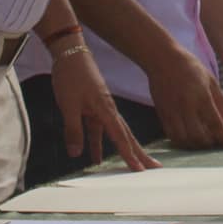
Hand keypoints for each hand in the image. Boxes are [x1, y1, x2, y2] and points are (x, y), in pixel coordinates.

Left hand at [52, 47, 160, 170]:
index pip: (120, 137)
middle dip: (139, 153)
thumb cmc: (71, 76)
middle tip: (154, 168)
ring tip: (132, 166)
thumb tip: (76, 154)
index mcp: (106, 109)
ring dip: (123, 149)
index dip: (129, 155)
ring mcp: (101, 109)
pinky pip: (98, 131)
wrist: (70, 53)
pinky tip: (94, 157)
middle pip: (127, 136)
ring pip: (116, 134)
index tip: (140, 171)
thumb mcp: (68, 104)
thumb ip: (73, 129)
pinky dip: (98, 144)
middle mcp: (108, 110)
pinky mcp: (92, 108)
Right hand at [146, 47, 222, 149]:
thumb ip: (220, 100)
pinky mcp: (162, 113)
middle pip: (199, 136)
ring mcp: (172, 111)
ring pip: (184, 139)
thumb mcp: (210, 79)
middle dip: (209, 144)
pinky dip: (181, 141)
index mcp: (202, 96)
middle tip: (214, 142)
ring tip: (201, 142)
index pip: (215, 123)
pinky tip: (187, 139)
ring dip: (194, 145)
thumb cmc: (189, 66)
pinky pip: (171, 135)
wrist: (163, 59)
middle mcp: (187, 106)